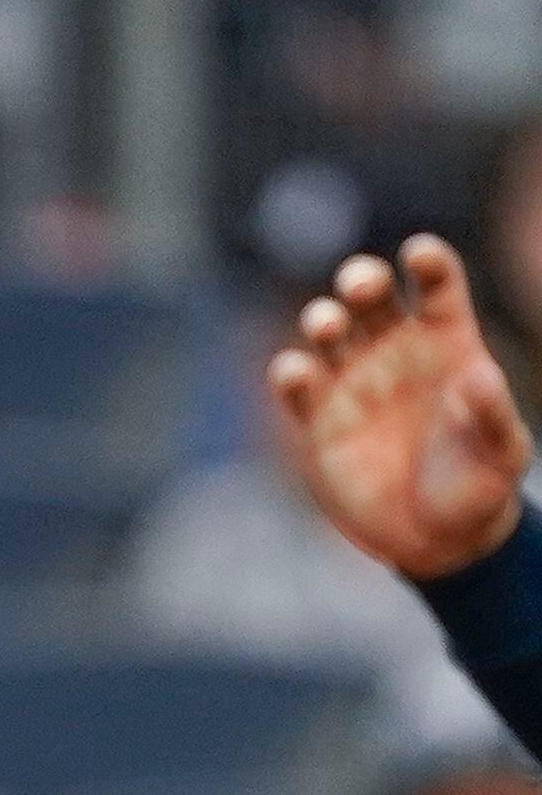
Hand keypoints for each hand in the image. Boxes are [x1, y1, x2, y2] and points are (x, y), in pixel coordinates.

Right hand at [269, 234, 531, 578]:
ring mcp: (353, 383)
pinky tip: (300, 374)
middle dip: (361, 279)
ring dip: (323, 319)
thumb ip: (492, 414)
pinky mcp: (318, 419)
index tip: (418, 254)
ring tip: (329, 327)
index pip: (437, 288)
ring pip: (328, 330)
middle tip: (360, 285)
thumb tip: (477, 375)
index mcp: (447, 345)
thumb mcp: (502, 453)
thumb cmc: (480, 488)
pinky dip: (292, 372)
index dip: (428, 263)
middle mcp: (395, 353)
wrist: (436, 539)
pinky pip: (297, 383)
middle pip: (372, 296)